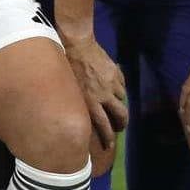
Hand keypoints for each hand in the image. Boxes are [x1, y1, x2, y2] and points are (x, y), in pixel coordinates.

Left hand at [60, 33, 128, 149]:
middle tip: (120, 127)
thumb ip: (78, 100)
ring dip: (119, 104)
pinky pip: (122, 84)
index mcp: (90, 100)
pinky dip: (119, 88)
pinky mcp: (116, 72)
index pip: (103, 124)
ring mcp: (111, 83)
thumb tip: (81, 112)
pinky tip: (115, 88)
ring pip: (122, 99)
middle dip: (122, 124)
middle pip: (120, 115)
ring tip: (115, 105)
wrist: (77, 44)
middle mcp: (104, 94)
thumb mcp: (69, 87)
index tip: (109, 146)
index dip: (108, 137)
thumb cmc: (66, 65)